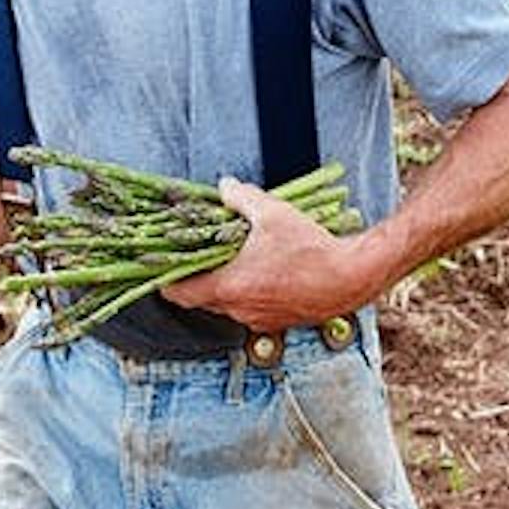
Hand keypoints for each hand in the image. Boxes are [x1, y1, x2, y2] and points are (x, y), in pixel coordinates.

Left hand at [161, 177, 368, 330]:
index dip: (164, 280)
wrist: (351, 278)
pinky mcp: (278, 321)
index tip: (157, 267)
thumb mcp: (272, 212)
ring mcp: (259, 319)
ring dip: (224, 283)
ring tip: (232, 257)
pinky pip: (250, 307)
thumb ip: (241, 198)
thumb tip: (223, 187)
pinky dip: (247, 290)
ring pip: (227, 303)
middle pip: (201, 298)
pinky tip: (260, 269)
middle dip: (196, 276)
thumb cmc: (310, 248)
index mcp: (229, 286)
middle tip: (195, 253)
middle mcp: (240, 309)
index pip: (180, 292)